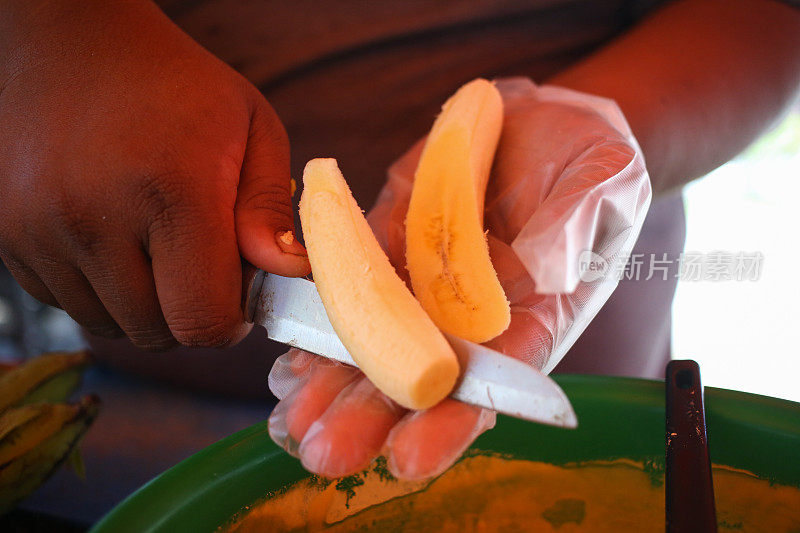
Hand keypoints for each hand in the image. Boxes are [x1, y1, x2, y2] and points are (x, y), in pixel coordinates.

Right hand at [0, 0, 308, 349]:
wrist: (74, 40)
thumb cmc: (177, 85)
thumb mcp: (252, 128)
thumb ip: (270, 209)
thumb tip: (286, 273)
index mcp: (171, 191)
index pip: (202, 319)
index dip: (229, 319)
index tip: (237, 293)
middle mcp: (95, 218)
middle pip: (157, 333)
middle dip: (189, 311)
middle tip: (199, 259)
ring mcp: (41, 229)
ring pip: (111, 325)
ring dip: (144, 303)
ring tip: (156, 242)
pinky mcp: (9, 235)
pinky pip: (68, 304)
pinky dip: (101, 289)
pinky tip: (115, 237)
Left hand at [267, 78, 649, 478]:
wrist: (542, 122)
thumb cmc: (591, 159)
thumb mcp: (606, 181)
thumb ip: (577, 224)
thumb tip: (546, 268)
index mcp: (532, 314)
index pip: (492, 379)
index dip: (451, 421)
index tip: (409, 458)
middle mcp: (471, 312)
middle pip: (419, 375)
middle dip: (371, 415)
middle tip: (324, 453)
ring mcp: (426, 278)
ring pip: (376, 340)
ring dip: (332, 382)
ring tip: (292, 420)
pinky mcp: (391, 238)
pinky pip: (353, 282)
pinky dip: (323, 319)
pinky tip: (289, 358)